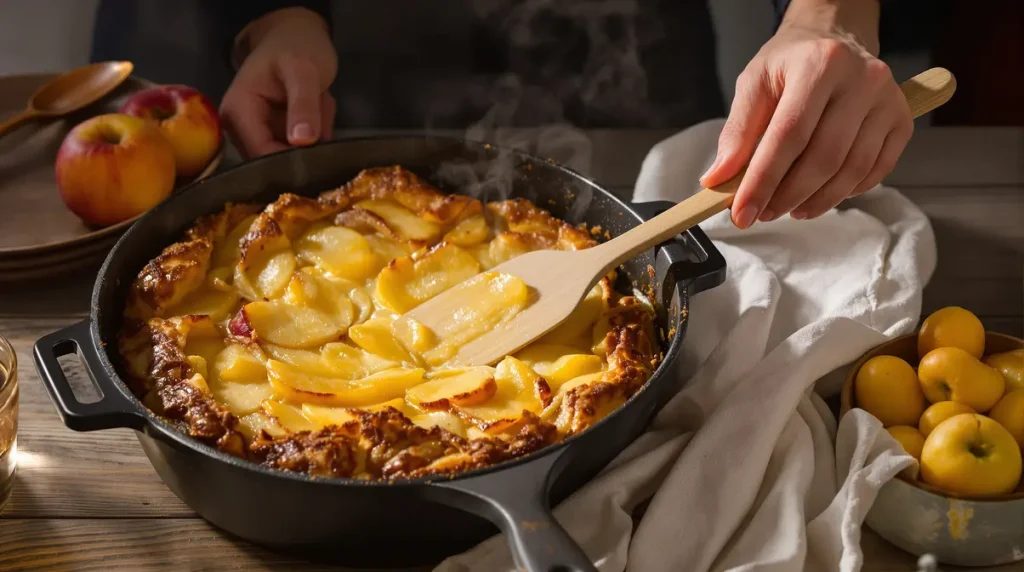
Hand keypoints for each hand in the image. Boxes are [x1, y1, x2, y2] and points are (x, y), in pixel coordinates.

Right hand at [220, 8, 336, 158]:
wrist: (296, 34)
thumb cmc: (296, 46)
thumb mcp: (304, 71)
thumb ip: (303, 105)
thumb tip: (300, 142)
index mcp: (238, 113)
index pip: (262, 156)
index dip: (292, 162)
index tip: (321, 155)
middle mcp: (239, 128)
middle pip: (277, 160)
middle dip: (307, 145)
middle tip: (322, 113)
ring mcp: (256, 133)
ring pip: (294, 154)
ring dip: (316, 136)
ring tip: (319, 104)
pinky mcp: (273, 134)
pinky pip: (302, 146)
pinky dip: (318, 132)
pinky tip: (319, 108)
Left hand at [701, 4, 912, 227]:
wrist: (833, 38)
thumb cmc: (789, 64)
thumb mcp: (754, 85)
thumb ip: (737, 133)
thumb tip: (719, 180)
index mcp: (819, 64)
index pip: (788, 135)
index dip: (763, 180)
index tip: (742, 213)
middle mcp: (861, 79)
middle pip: (823, 157)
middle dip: (788, 196)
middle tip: (763, 214)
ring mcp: (887, 100)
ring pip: (852, 170)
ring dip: (816, 201)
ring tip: (789, 209)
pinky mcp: (901, 120)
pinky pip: (876, 171)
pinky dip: (845, 192)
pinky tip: (820, 195)